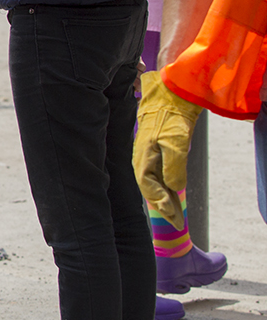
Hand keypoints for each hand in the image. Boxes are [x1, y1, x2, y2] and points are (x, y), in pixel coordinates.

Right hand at [133, 71, 202, 228]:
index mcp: (143, 159)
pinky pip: (158, 176)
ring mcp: (147, 156)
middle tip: (177, 223)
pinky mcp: (155, 152)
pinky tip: (172, 192)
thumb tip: (174, 186)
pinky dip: (165, 188)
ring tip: (175, 213)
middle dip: (163, 207)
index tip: (176, 218)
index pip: (150, 189)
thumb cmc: (171, 117)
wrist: (168, 96)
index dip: (163, 205)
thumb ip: (174, 166)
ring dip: (164, 199)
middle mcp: (142, 160)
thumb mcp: (176, 142)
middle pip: (150, 190)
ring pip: (154, 184)